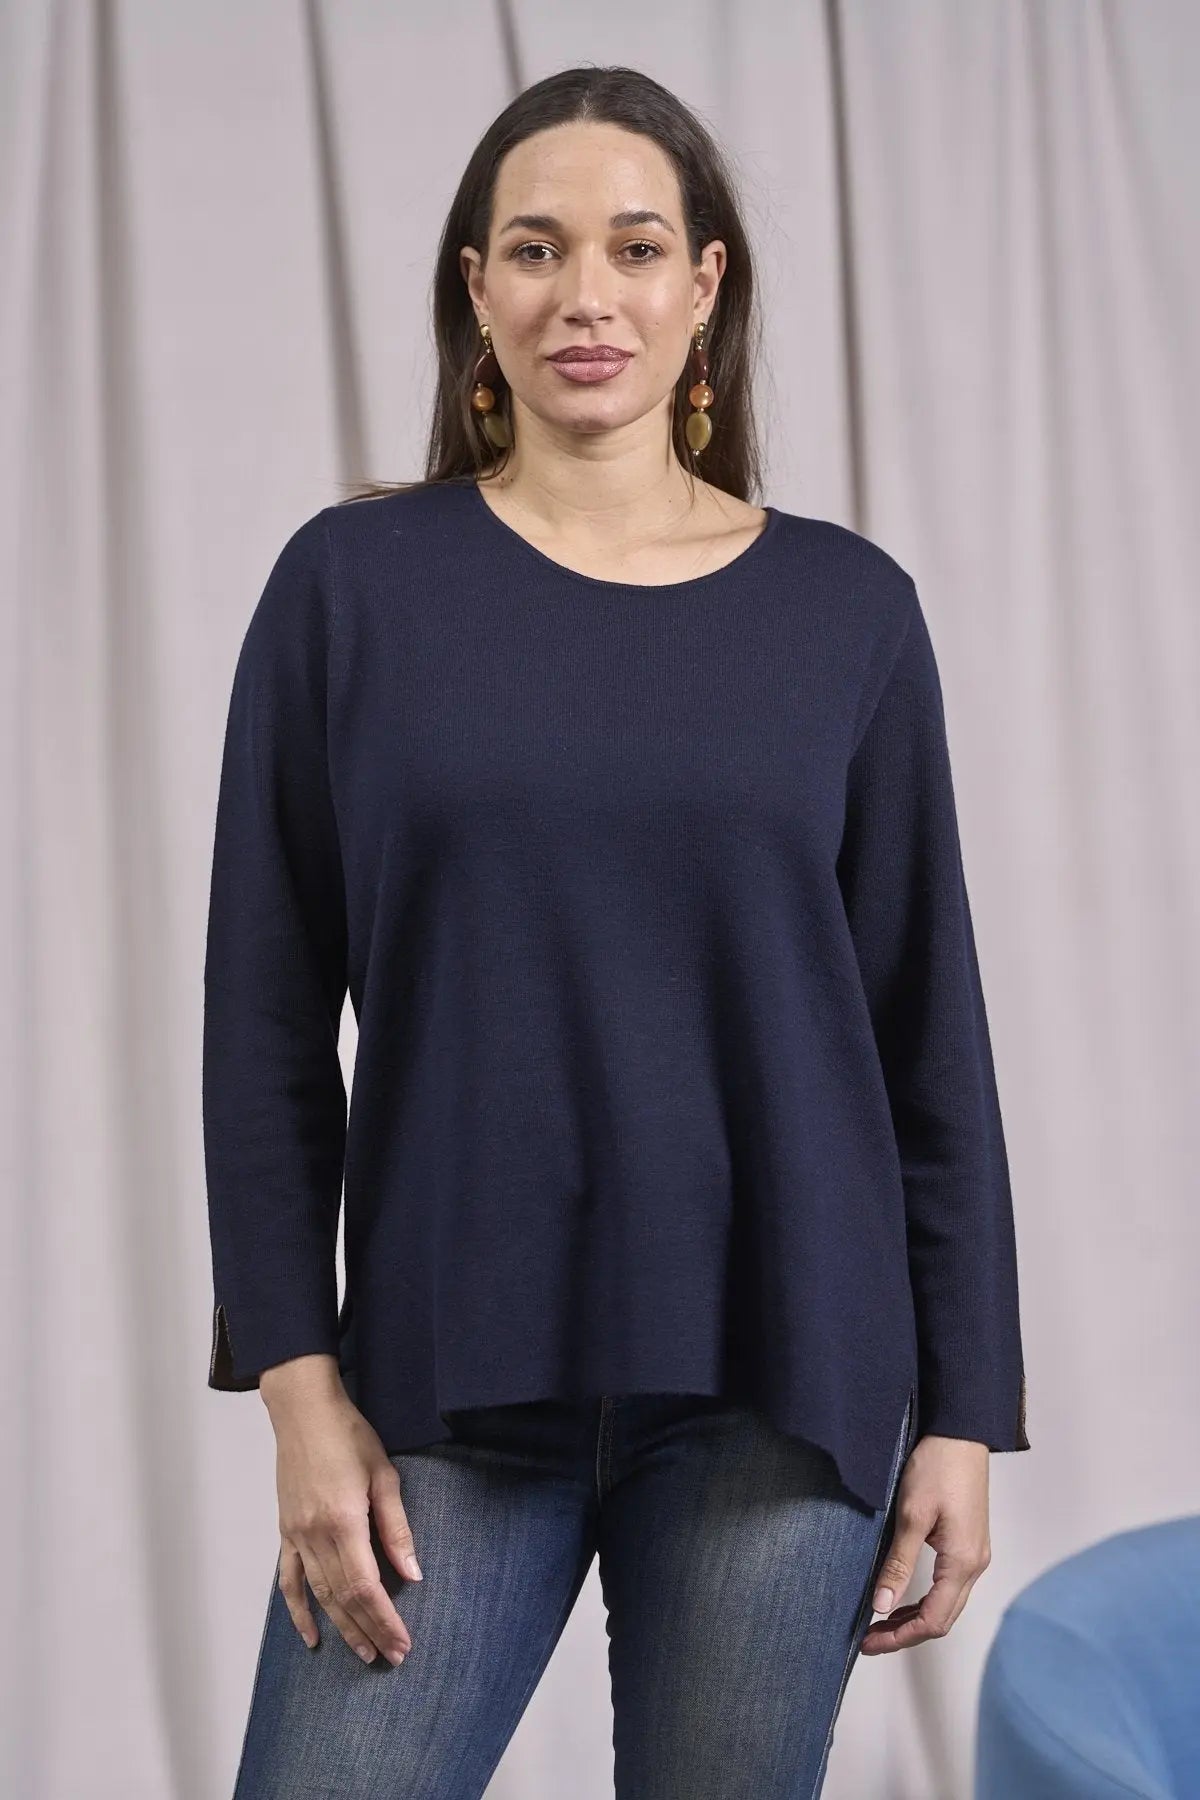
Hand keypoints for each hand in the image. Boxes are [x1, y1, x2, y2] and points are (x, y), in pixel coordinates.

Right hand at [259, 1355, 423, 1665]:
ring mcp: (296, 1535)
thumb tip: (413, 1574)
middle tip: (391, 1657)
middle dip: (369, 1631)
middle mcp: (315, 1535)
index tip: (402, 1643)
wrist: (303, 1411)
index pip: (366, 1587)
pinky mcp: (287, 1531)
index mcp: (343, 1522)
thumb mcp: (383, 1474)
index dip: (385, 1620)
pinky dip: (298, 1611)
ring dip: (341, 1628)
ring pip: (318, 1595)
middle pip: (343, 1598)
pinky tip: (310, 1636)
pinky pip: (290, 1580)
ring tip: (363, 1653)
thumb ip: (396, 1528)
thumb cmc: (348, 1434)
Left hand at [859, 1434, 990, 1653]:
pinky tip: (900, 1596)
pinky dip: (924, 1598)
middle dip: (905, 1633)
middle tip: (868, 1639)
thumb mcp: (911, 1516)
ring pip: (946, 1604)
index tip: (868, 1642)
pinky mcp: (968, 1543)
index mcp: (963, 1562)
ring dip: (914, 1617)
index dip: (900, 1637)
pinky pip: (948, 1586)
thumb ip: (897, 1564)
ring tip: (879, 1622)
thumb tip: (881, 1607)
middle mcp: (975, 1565)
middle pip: (942, 1619)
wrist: (960, 1433)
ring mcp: (974, 1555)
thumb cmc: (938, 1466)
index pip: (933, 1620)